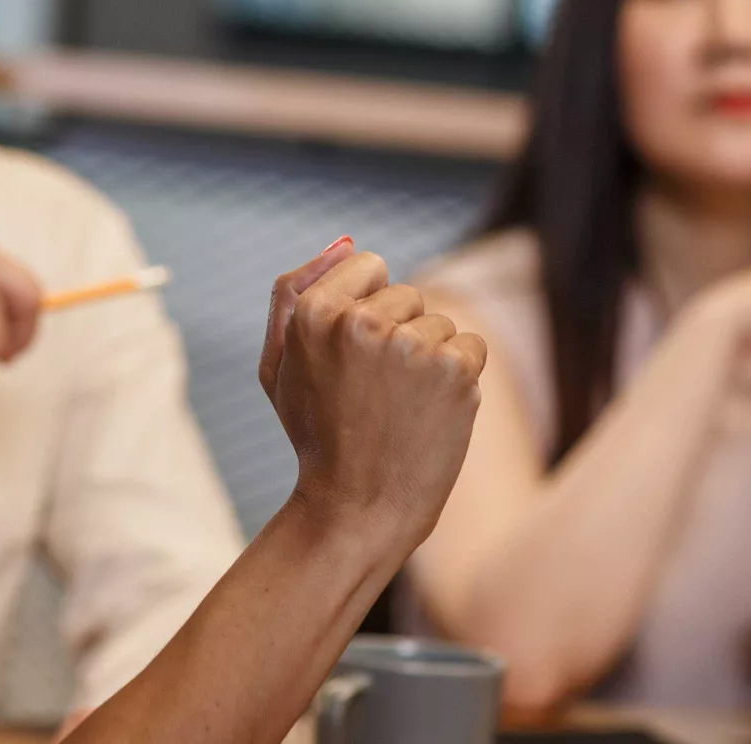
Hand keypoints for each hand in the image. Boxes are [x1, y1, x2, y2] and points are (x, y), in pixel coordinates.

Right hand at [258, 237, 486, 545]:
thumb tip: (346, 242)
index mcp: (311, 313)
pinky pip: (471, 346)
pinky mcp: (451, 368)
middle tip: (375, 393)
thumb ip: (294, 293)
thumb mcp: (280, 364)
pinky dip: (460, 378)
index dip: (367, 310)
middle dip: (400, 335)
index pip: (367, 266)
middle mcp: (358, 322)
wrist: (357, 508)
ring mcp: (408, 344)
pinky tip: (431, 414)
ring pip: (439, 323)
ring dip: (430, 360)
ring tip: (401, 408)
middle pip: (406, 295)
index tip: (355, 357)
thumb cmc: (318, 435)